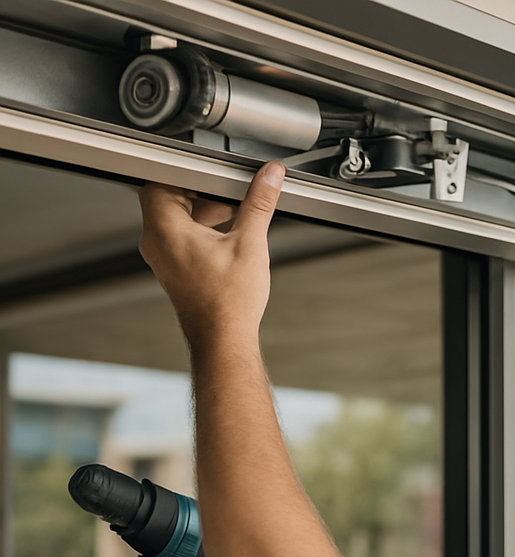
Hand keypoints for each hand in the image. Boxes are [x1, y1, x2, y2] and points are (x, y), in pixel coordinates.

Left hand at [137, 161, 284, 344]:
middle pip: (169, 195)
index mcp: (164, 228)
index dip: (189, 170)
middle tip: (228, 190)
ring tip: (233, 214)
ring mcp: (162, 256)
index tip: (214, 170)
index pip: (162, 178)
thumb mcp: (250, 242)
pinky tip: (228, 237)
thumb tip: (269, 176)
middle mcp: (156, 241)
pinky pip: (180, 236)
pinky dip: (200, 229)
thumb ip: (259, 203)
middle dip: (201, 190)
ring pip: (175, 216)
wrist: (223, 339)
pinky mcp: (173, 268)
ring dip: (202, 210)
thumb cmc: (228, 302)